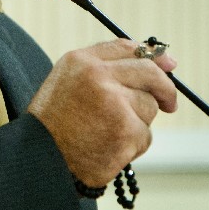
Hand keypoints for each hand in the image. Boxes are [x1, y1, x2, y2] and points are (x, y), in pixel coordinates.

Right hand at [27, 39, 177, 187]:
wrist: (39, 160)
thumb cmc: (54, 123)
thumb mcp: (69, 81)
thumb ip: (106, 67)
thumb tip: (162, 63)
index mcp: (82, 61)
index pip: (127, 49)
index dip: (153, 57)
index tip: (168, 66)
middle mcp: (98, 76)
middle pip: (149, 73)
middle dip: (164, 89)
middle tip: (169, 103)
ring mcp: (114, 103)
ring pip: (148, 108)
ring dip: (137, 123)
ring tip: (107, 132)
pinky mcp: (125, 132)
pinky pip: (145, 136)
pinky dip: (132, 145)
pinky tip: (108, 148)